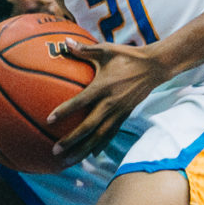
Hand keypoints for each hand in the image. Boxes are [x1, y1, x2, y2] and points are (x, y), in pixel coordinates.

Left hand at [47, 38, 169, 158]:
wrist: (154, 67)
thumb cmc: (127, 56)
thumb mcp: (106, 49)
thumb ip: (84, 49)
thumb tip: (64, 42)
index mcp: (103, 87)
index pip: (81, 101)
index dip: (65, 111)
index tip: (49, 119)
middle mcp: (110, 103)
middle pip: (89, 127)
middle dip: (71, 140)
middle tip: (55, 151)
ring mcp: (119, 112)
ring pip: (99, 137)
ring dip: (83, 150)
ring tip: (67, 162)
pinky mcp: (124, 116)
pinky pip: (110, 134)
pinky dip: (99, 146)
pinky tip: (88, 156)